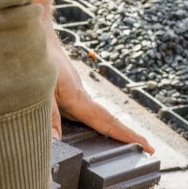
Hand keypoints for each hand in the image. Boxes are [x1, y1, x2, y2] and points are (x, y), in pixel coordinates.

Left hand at [47, 35, 154, 153]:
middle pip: (109, 121)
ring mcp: (78, 95)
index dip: (126, 135)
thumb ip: (50, 115)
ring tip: (129, 146)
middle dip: (128, 135)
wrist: (39, 37)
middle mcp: (82, 98)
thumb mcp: (41, 90)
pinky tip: (96, 133)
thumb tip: (57, 141)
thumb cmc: (40, 61)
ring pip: (99, 117)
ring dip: (114, 131)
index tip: (147, 146)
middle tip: (148, 151)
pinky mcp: (70, 94)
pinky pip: (87, 114)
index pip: (107, 122)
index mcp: (78, 99)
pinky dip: (96, 125)